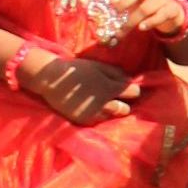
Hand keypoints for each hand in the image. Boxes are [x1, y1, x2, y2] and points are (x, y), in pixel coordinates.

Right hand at [20, 46, 138, 122]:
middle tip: (117, 98)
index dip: (132, 90)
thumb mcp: (99, 66)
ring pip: (112, 117)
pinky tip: (94, 108)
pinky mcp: (83, 121)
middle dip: (124, 103)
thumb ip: (117, 74)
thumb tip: (130, 80)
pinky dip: (99, 116)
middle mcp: (104, 104)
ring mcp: (93, 115)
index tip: (128, 88)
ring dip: (112, 111)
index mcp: (110, 88)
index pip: (134, 93)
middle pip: (125, 109)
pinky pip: (98, 121)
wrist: (53, 80)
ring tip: (105, 104)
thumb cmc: (78, 70)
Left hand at [119, 0, 187, 43]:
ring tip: (124, 29)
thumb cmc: (148, 4)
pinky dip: (149, 23)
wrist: (171, 14)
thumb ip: (123, 0)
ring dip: (133, 20)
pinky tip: (141, 27)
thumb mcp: (135, 2)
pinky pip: (159, 16)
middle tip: (117, 11)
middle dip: (126, 1)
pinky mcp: (171, 9)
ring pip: (146, 8)